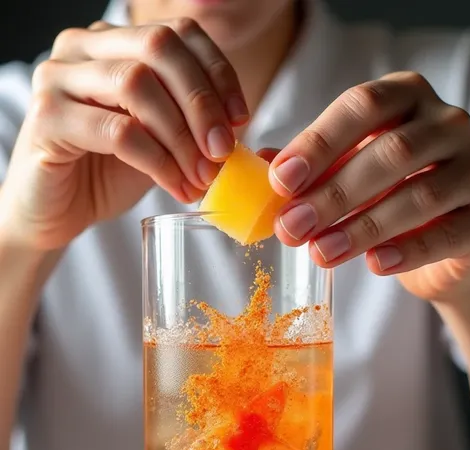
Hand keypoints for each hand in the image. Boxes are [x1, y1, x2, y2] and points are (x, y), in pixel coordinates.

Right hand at [0, 19, 246, 249]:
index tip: (240, 119)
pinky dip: (158, 162)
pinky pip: (117, 132)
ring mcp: (58, 78)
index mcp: (113, 43)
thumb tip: (236, 126)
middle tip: (222, 150)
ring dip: (181, 137)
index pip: (177, 33)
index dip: (217, 72)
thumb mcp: (159, 141)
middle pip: (158, 47)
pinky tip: (177, 186)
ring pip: (137, 85)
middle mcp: (82, 48)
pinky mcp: (46, 118)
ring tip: (202, 176)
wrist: (55, 213)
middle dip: (201, 101)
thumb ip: (188, 122)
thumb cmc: (106, 174)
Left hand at [269, 72, 469, 304]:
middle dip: (334, 193)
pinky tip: (376, 264)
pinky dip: (410, 251)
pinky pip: (449, 232)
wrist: (443, 237)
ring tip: (321, 252)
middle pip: (390, 152)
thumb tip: (260, 168)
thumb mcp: (347, 170)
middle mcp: (445, 123)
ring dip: (364, 227)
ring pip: (420, 194)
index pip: (362, 106)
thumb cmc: (388, 193)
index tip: (282, 180)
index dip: (319, 142)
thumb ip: (311, 167)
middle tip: (292, 227)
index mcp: (405, 97)